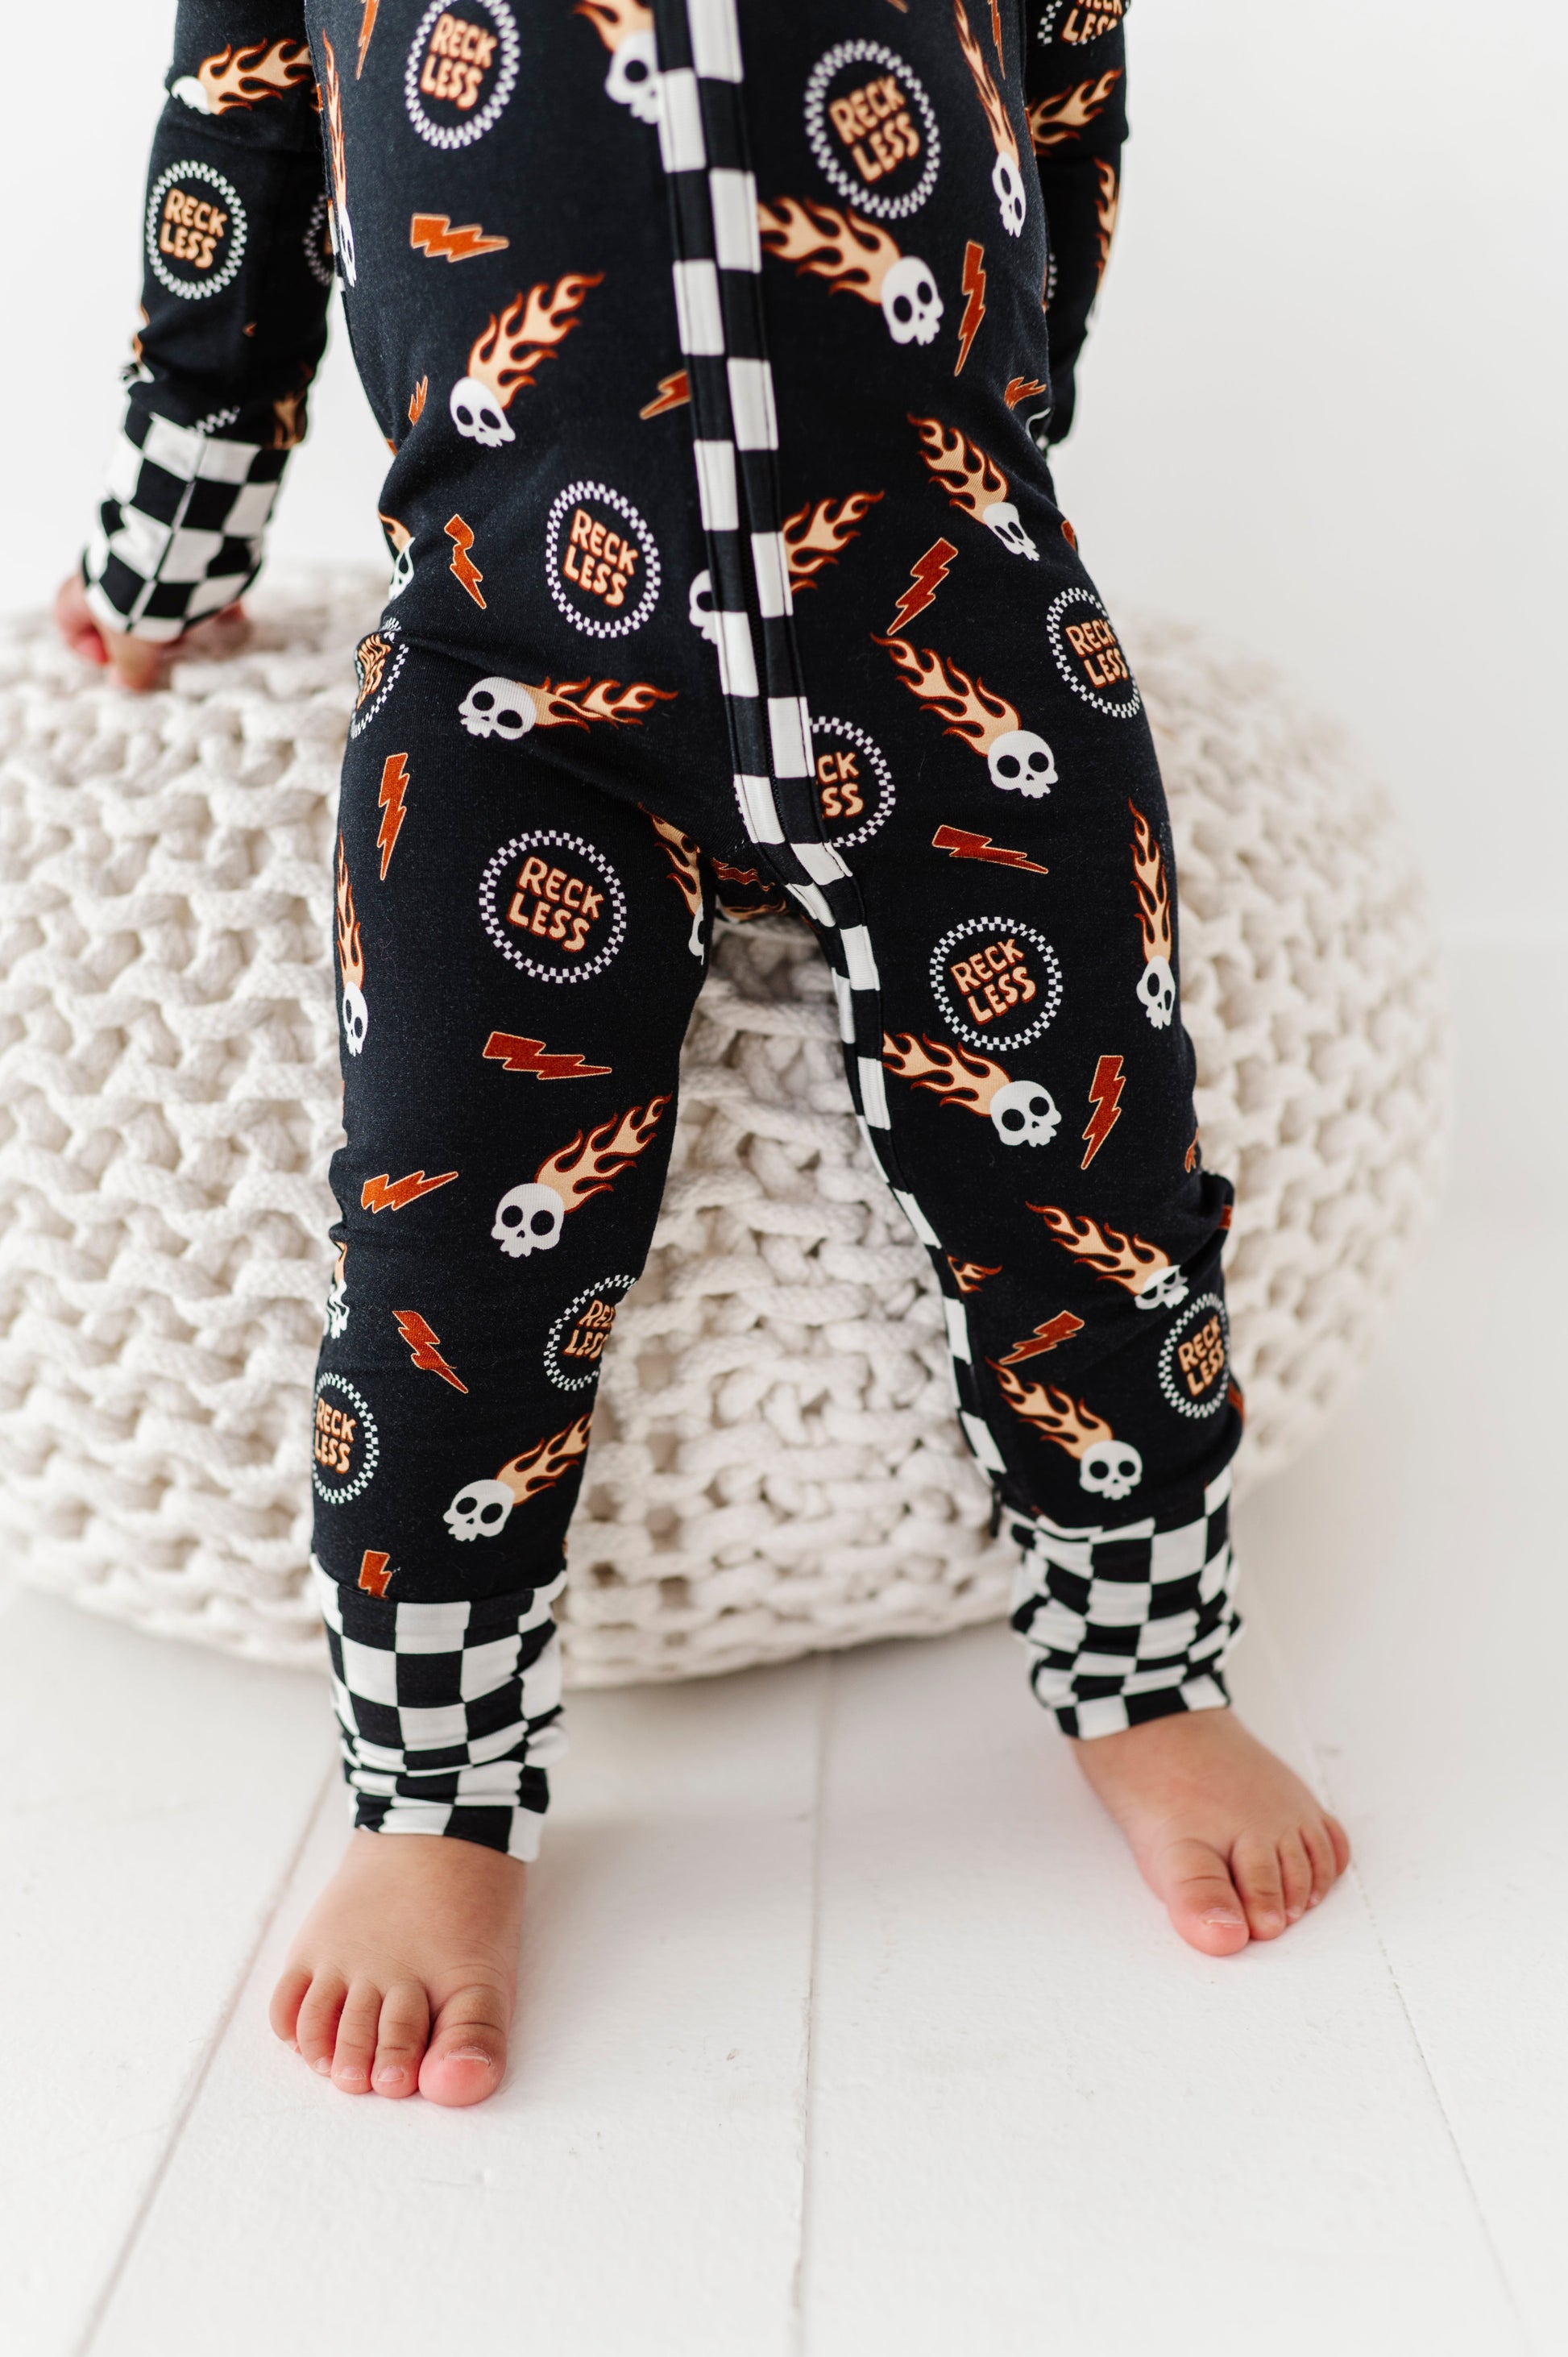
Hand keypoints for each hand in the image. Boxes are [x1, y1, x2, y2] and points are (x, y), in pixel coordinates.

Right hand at [54, 574, 246, 692]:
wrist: (174, 549)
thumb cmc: (141, 599)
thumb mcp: (132, 645)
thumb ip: (129, 668)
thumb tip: (124, 684)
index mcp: (85, 593)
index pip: (68, 622)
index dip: (86, 648)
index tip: (115, 664)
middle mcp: (111, 573)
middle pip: (118, 613)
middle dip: (143, 639)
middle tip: (163, 655)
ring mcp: (145, 562)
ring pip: (157, 598)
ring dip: (176, 622)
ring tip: (194, 638)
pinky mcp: (182, 556)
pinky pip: (195, 583)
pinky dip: (212, 604)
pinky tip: (233, 621)